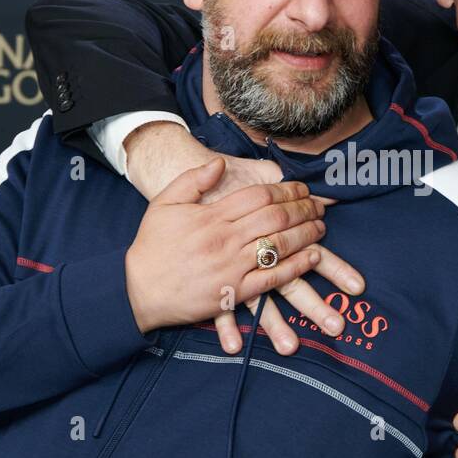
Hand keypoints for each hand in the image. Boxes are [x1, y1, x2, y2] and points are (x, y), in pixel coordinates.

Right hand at [125, 121, 365, 352]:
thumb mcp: (165, 203)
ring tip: (321, 227)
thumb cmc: (151, 247)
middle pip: (275, 217)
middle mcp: (225, 239)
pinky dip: (295, 267)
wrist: (136, 290)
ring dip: (306, 234)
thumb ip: (193, 180)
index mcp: (211, 216)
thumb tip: (221, 164)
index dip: (286, 190)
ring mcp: (231, 267)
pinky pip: (272, 279)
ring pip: (279, 245)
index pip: (259, 196)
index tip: (301, 187)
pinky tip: (311, 256)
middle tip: (318, 205)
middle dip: (303, 208)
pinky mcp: (234, 293)